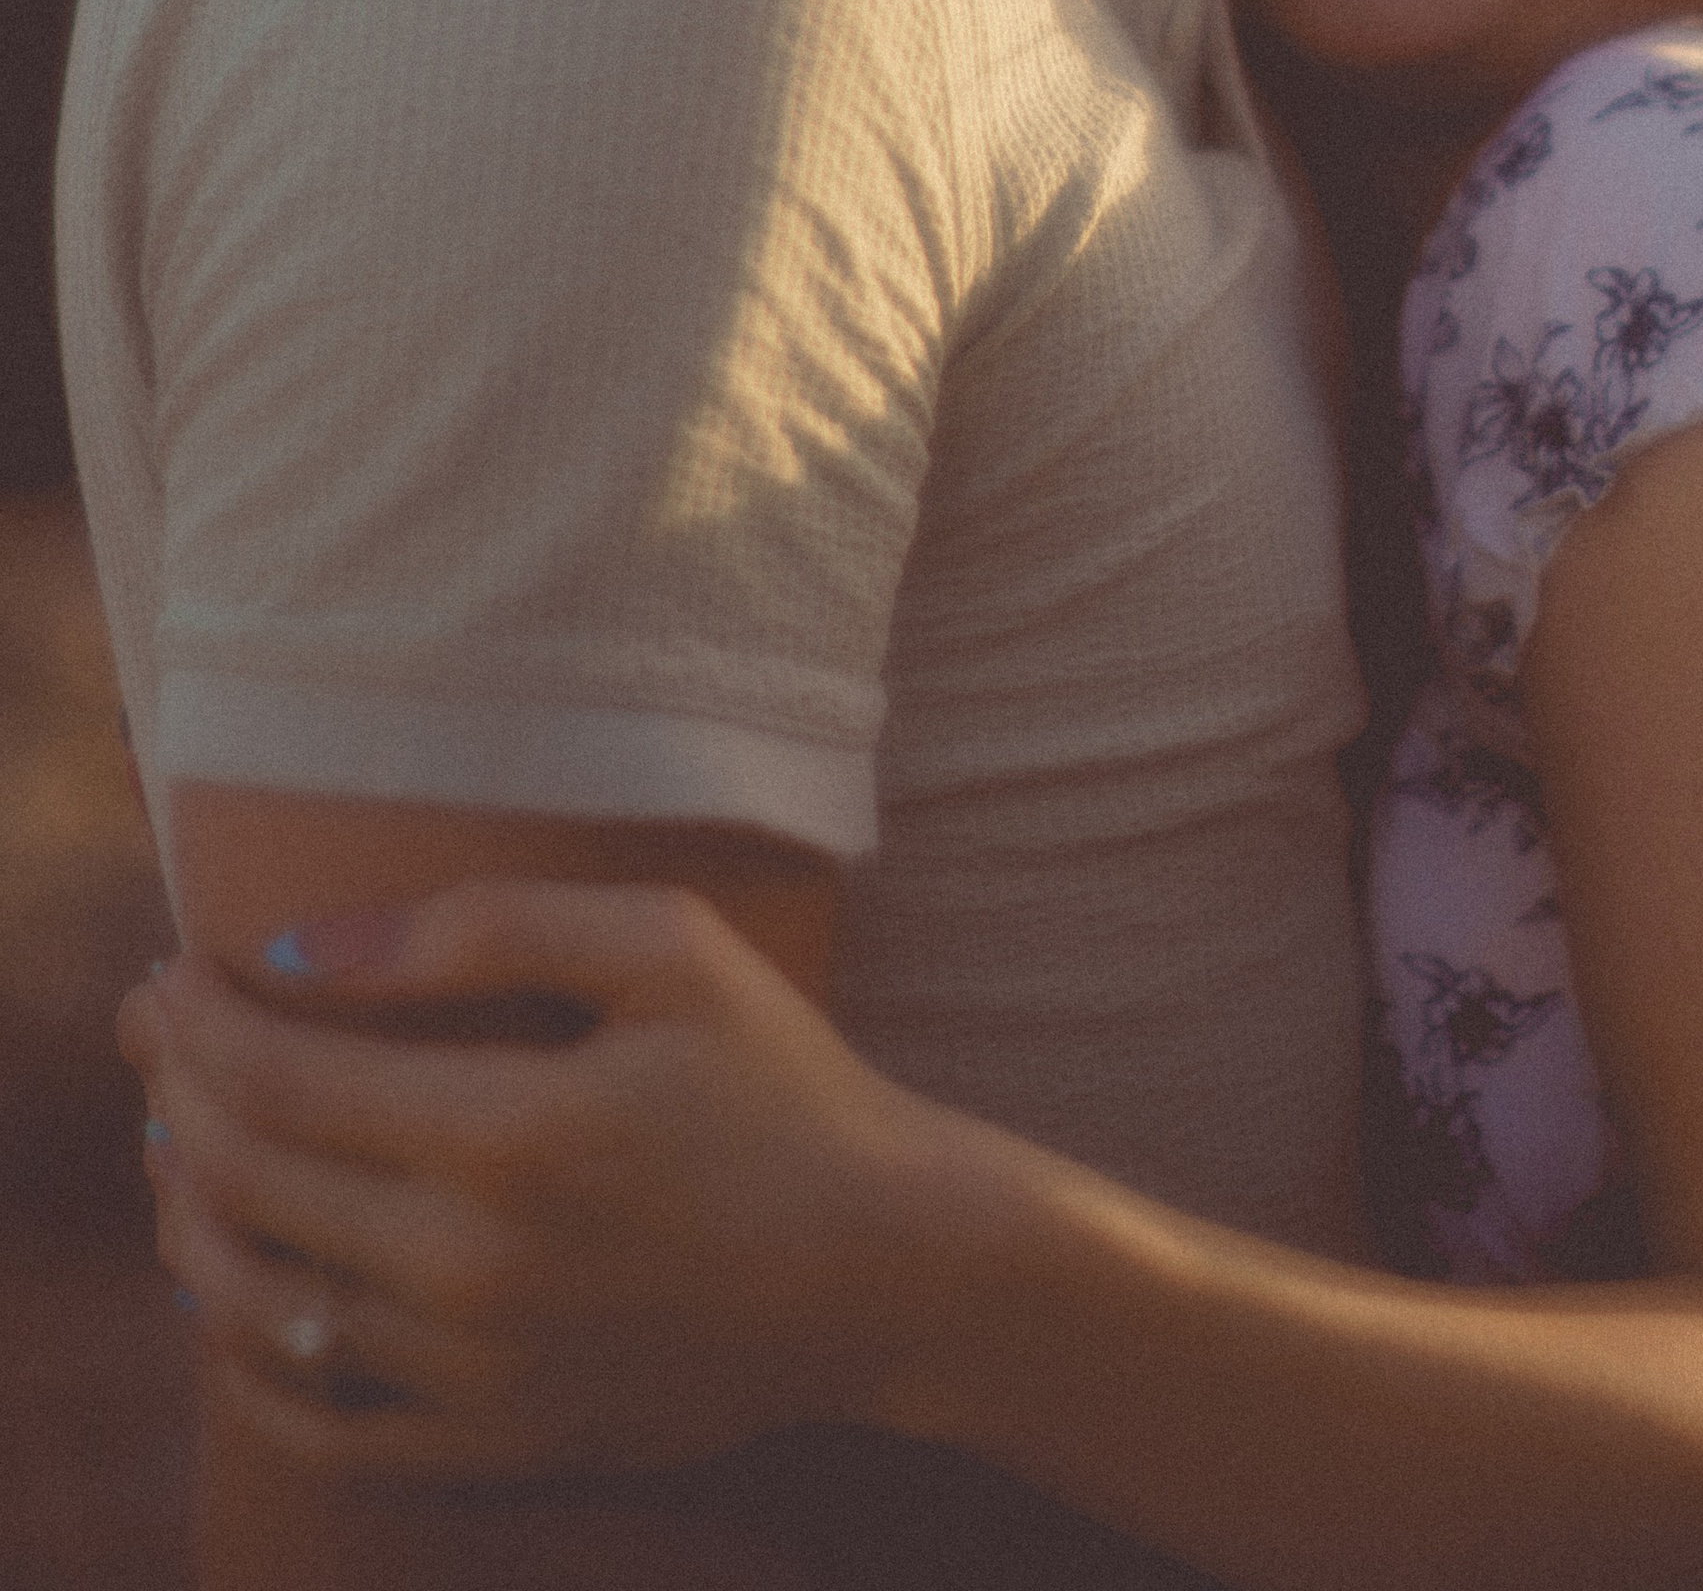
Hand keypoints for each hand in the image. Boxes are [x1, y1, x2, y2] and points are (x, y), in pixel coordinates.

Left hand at [122, 879, 1016, 1479]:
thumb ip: (489, 925)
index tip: (169, 972)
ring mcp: (475, 1371)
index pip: (279, 1078)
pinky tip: (235, 1289)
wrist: (886, 1270)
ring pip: (257, 1303)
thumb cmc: (786, 1085)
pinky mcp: (494, 1439)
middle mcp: (470, 1267)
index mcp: (510, 1131)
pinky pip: (318, 1419)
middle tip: (155, 1033)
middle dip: (174, 1094)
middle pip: (246, 1182)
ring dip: (188, 1214)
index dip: (198, 1021)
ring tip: (181, 1144)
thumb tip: (304, 949)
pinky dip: (245, 1356)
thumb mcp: (671, 947)